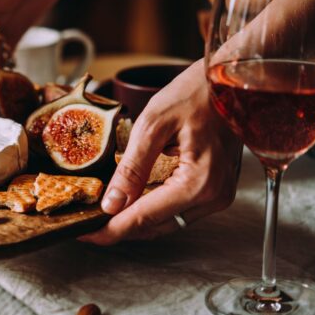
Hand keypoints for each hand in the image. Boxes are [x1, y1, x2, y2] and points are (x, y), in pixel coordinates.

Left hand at [80, 60, 241, 244]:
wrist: (229, 80)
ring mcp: (218, 195)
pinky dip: (152, 209)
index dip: (110, 230)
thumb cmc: (195, 93)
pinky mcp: (216, 189)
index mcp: (199, 182)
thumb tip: (111, 204)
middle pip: (156, 227)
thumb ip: (132, 168)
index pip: (145, 218)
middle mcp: (213, 196)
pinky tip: (130, 203)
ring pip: (167, 222)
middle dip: (119, 228)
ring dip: (135, 221)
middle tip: (86, 224)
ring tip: (102, 215)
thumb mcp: (153, 125)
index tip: (84, 233)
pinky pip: (178, 210)